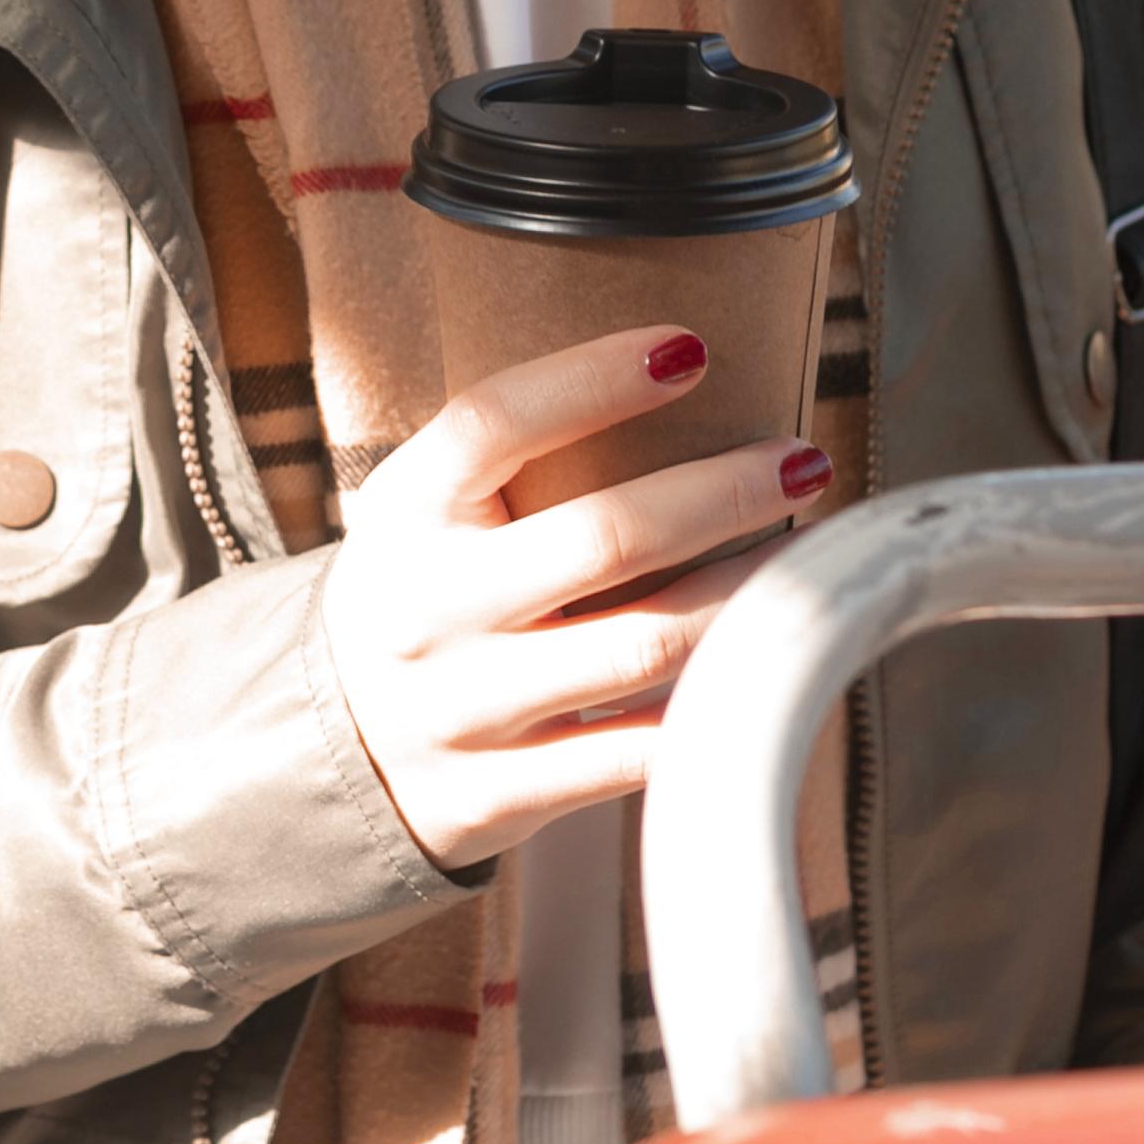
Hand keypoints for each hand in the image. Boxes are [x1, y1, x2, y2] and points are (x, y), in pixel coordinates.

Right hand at [314, 325, 830, 871]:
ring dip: (746, 597)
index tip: (691, 349)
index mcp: (405, 512)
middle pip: (604, 538)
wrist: (337, 751)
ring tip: (806, 560)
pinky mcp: (499, 793)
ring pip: (642, 647)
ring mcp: (464, 708)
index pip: (494, 422)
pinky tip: (761, 668)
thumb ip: (513, 458)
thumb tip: (681, 372)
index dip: (593, 379)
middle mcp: (427, 607)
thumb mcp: (425, 511)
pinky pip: (636, 753)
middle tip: (800, 462)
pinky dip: (709, 710)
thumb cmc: (423, 595)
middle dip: (724, 494)